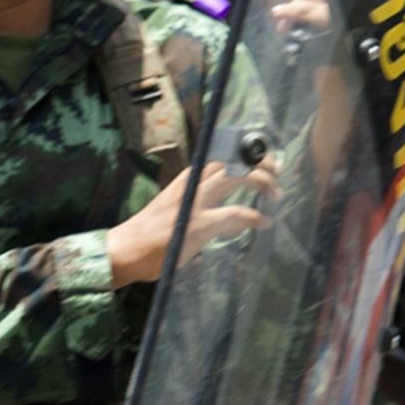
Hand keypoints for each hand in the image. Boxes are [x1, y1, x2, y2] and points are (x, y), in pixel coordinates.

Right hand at [108, 160, 276, 287]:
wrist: (127, 249)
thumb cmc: (151, 234)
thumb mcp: (179, 213)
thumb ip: (206, 211)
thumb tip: (237, 221)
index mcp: (186, 181)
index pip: (219, 158)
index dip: (244, 155)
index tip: (263, 157)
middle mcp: (192, 185)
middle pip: (231, 162)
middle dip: (258, 162)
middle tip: (276, 170)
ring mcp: (195, 203)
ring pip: (235, 179)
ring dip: (261, 183)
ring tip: (276, 194)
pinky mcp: (199, 224)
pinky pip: (235, 213)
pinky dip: (254, 215)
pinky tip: (265, 221)